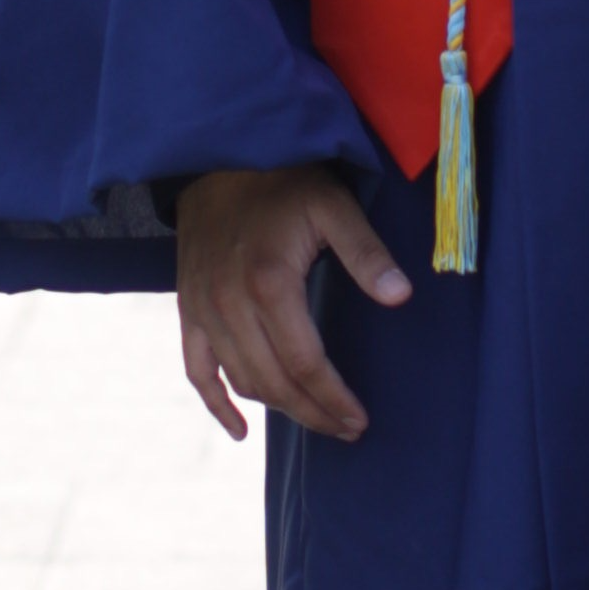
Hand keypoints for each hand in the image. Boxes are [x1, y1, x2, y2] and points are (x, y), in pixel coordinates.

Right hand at [176, 167, 409, 444]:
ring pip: (242, 380)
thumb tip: (400, 296)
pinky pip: (196, 370)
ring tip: (316, 417)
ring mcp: (204, 310)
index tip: (359, 419)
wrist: (219, 158)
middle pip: (274, 382)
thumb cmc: (285, 182)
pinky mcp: (188, 309)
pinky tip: (240, 432)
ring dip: (279, 409)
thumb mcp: (334, 206)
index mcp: (269, 282)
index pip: (305, 363)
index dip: (333, 398)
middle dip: (313, 413)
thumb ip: (366, 253)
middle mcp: (230, 303)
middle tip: (347, 429)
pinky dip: (216, 404)